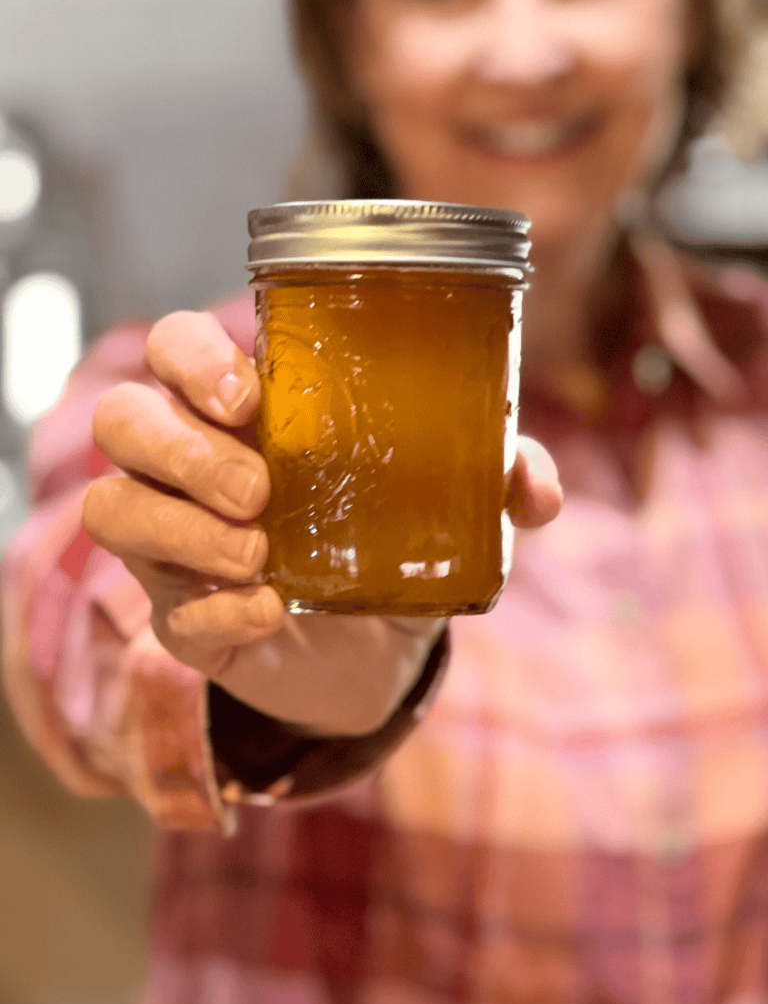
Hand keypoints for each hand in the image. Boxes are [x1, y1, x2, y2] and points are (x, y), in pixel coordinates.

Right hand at [83, 311, 561, 734]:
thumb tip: (533, 484)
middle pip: (121, 418)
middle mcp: (190, 465)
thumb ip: (498, 476)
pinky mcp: (181, 618)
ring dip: (180, 527)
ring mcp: (174, 542)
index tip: (248, 397)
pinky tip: (271, 611)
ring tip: (259, 552)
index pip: (174, 348)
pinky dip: (216, 609)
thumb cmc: (395, 541)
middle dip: (181, 448)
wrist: (377, 655)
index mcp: (245, 411)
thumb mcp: (452, 501)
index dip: (190, 360)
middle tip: (259, 488)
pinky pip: (163, 609)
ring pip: (110, 506)